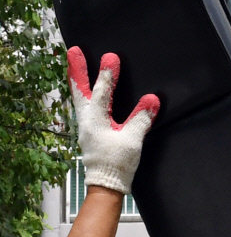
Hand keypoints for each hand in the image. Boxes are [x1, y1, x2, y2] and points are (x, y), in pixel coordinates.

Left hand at [68, 47, 159, 194]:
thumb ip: (141, 118)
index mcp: (95, 120)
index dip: (107, 74)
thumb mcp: (132, 140)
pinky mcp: (90, 133)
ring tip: (75, 66)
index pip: (102, 91)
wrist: (106, 185)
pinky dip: (84, 96)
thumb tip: (152, 100)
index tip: (111, 57)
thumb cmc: (116, 164)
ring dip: (78, 81)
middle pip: (79, 90)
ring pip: (80, 98)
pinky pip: (84, 108)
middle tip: (73, 51)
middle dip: (77, 70)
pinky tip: (88, 94)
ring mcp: (86, 127)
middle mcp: (86, 121)